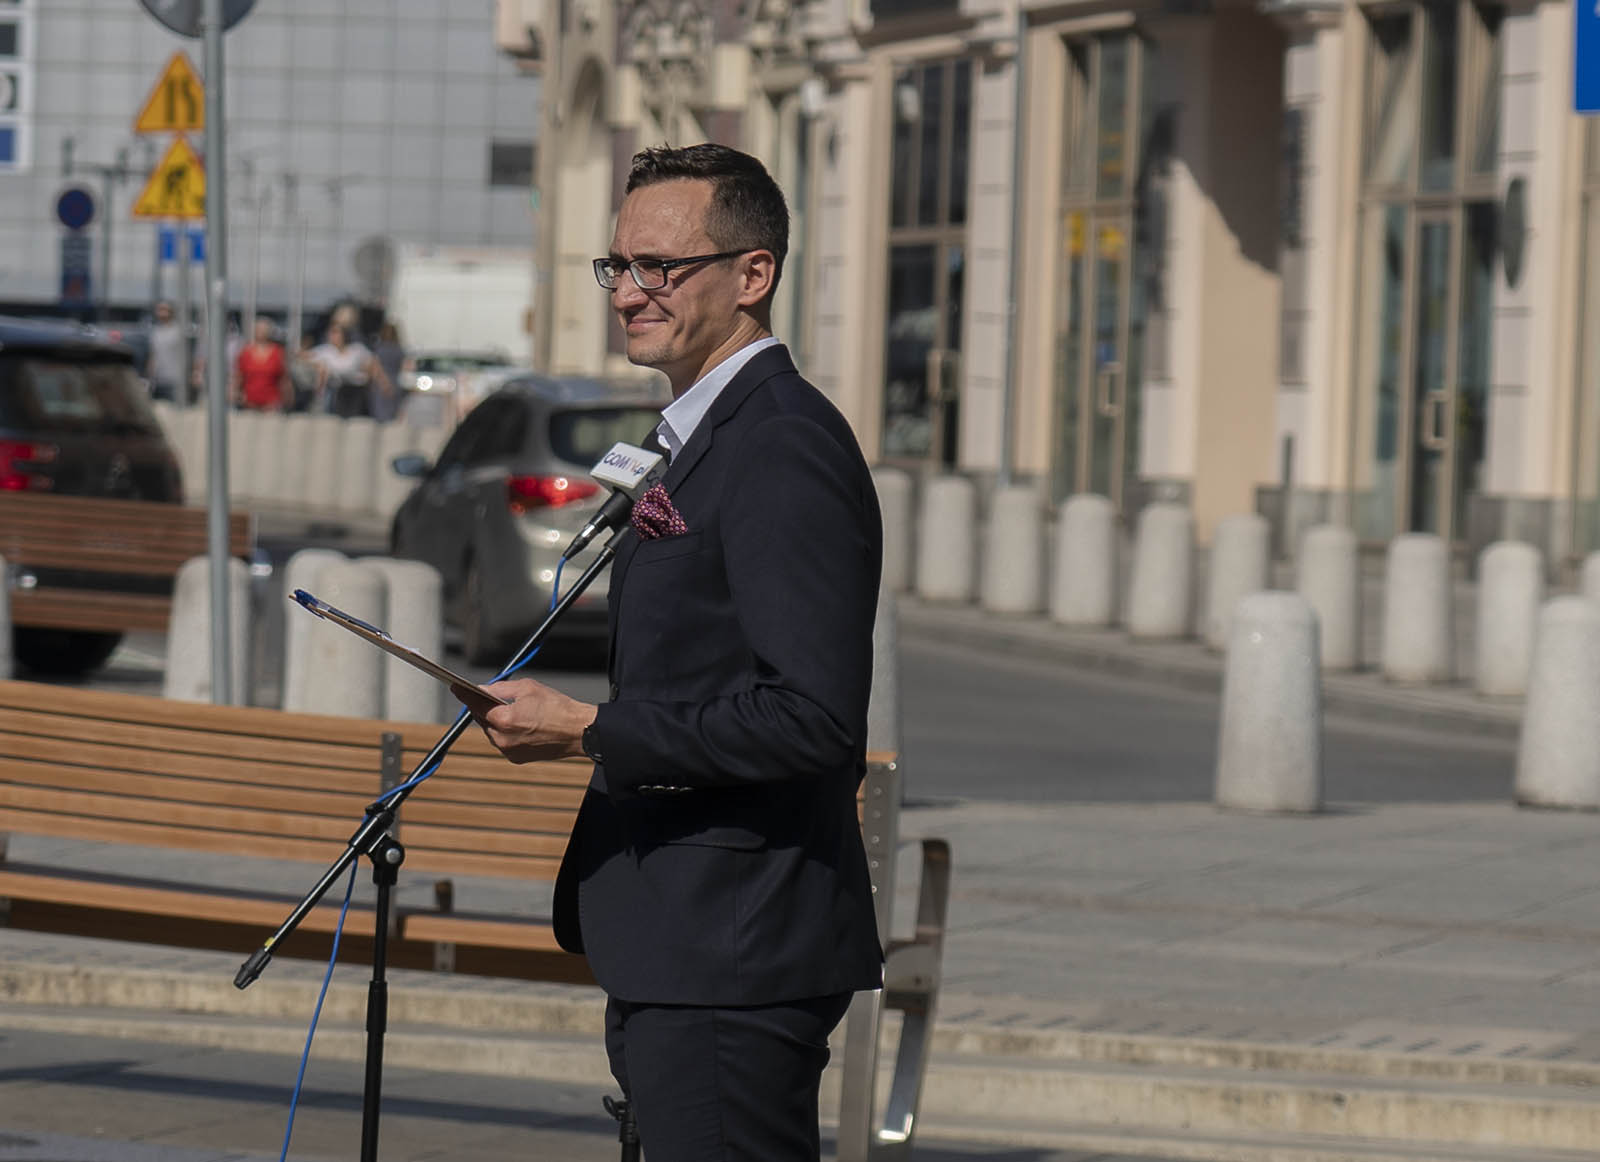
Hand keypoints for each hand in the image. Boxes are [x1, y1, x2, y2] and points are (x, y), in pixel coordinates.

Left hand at [452, 677, 595, 763]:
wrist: (578, 731)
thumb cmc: (557, 707)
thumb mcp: (527, 688)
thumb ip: (500, 689)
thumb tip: (483, 690)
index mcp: (504, 720)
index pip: (475, 705)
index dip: (464, 694)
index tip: (456, 688)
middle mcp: (503, 739)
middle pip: (482, 719)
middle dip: (485, 708)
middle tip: (493, 697)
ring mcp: (509, 751)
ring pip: (491, 731)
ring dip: (496, 721)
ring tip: (512, 711)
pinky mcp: (516, 758)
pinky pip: (502, 741)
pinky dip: (505, 732)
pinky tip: (521, 724)